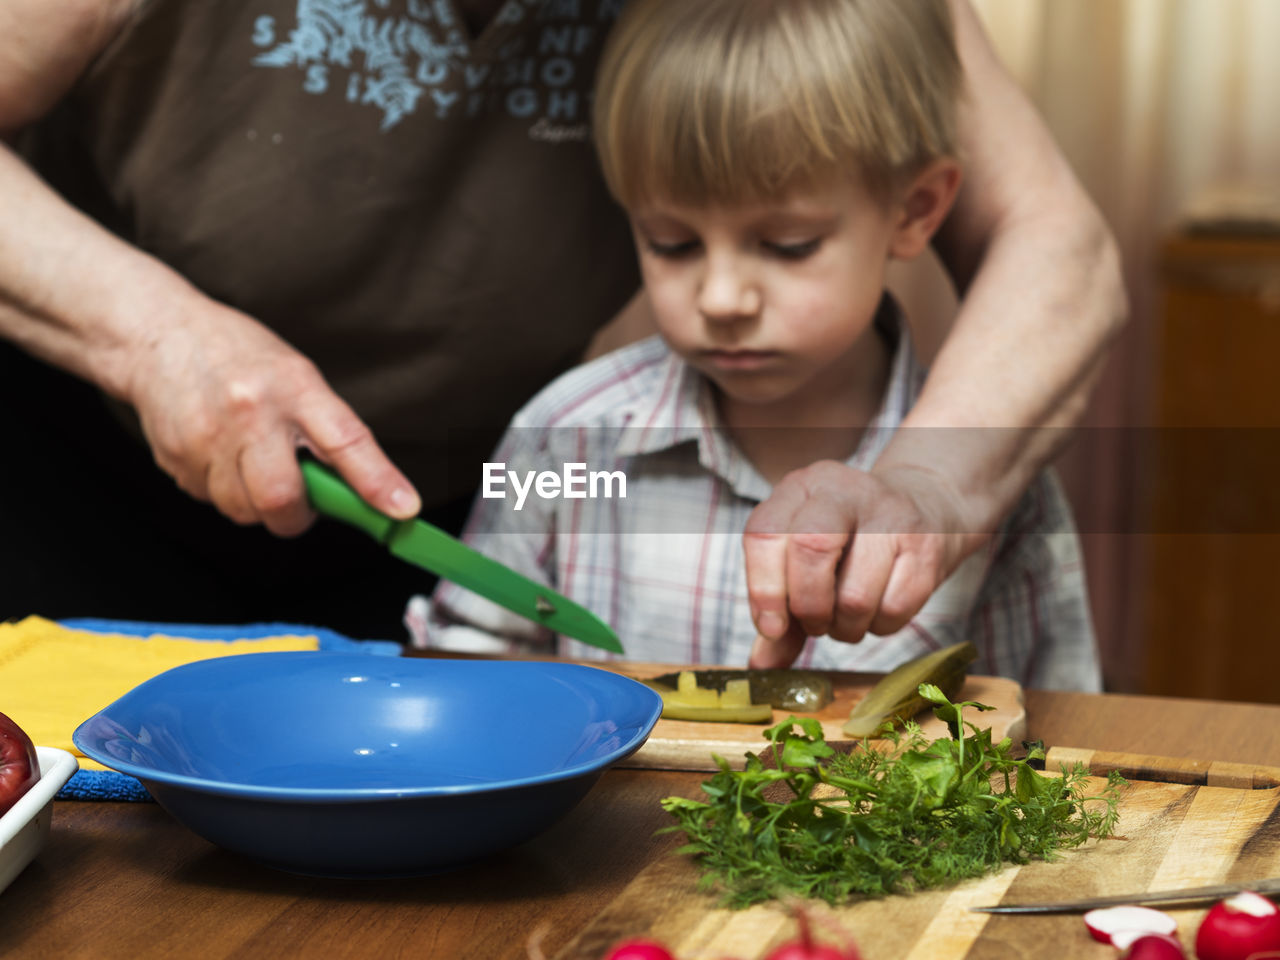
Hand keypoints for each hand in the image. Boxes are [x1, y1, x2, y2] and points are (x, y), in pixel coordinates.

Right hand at [122, 297, 418, 535]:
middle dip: (297, 515)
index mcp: (294, 386)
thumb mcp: (298, 375)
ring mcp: (205, 436)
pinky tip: (223, 457)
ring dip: (259, 505)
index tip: (402, 509)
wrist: (160, 334)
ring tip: (256, 466)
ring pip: (244, 509)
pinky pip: (212, 501)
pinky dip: (226, 492)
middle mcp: (249, 411)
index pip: (345, 441)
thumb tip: (365, 490)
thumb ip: (329, 430)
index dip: (377, 482)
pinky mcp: (174, 457)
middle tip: (301, 501)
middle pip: (281, 497)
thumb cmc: (240, 356)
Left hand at [743, 460, 983, 667]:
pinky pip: (893, 610)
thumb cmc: (851, 539)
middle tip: (813, 623)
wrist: (927, 507)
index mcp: (801, 488)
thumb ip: (779, 608)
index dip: (763, 590)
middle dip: (807, 606)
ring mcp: (891, 516)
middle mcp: (844, 492)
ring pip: (854, 595)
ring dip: (844, 626)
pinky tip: (876, 610)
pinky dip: (878, 626)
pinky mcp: (927, 548)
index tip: (772, 628)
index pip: (764, 534)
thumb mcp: (804, 556)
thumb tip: (760, 666)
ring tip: (845, 616)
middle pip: (809, 551)